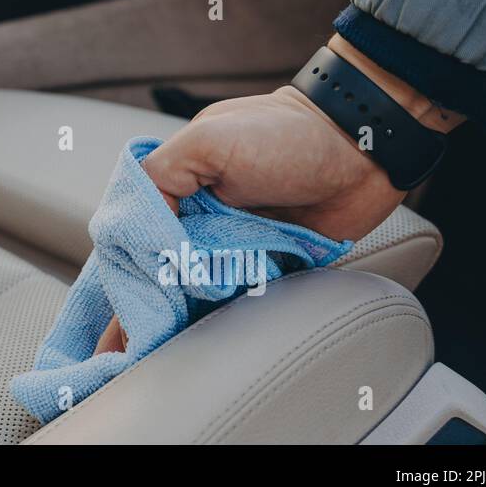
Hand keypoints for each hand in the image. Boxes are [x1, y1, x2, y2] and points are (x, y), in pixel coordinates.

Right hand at [89, 35, 463, 356]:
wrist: (362, 150)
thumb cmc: (285, 136)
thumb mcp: (207, 140)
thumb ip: (161, 177)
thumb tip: (142, 233)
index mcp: (178, 184)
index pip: (137, 231)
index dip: (126, 266)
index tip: (124, 302)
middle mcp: (200, 216)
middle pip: (162, 266)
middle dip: (145, 303)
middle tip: (126, 343)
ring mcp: (234, 243)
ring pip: (197, 287)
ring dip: (180, 316)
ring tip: (153, 350)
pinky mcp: (267, 265)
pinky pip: (239, 297)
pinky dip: (222, 317)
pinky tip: (196, 343)